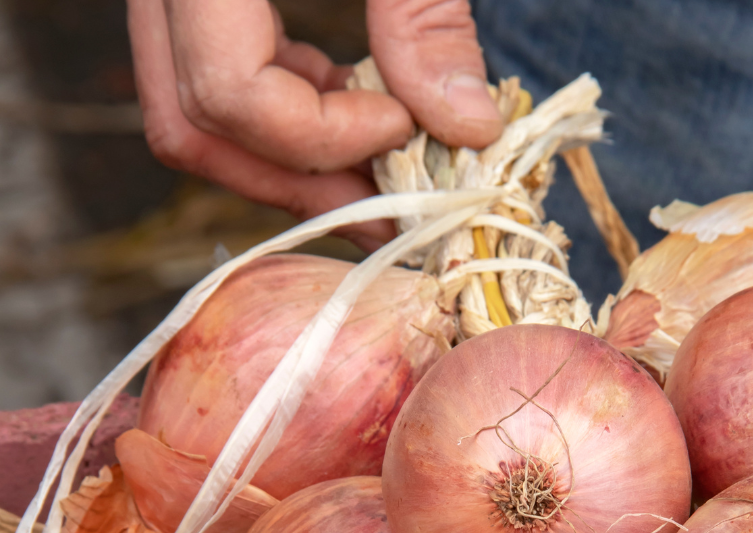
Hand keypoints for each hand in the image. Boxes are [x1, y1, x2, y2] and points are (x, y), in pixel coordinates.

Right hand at [128, 0, 504, 248]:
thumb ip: (426, 17)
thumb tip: (468, 130)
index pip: (227, 96)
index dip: (323, 136)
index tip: (403, 127)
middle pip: (193, 127)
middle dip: (301, 181)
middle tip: (391, 203)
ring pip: (195, 117)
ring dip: (294, 157)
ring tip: (382, 156)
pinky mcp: (194, 5)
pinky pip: (213, 84)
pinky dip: (286, 115)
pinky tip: (353, 105)